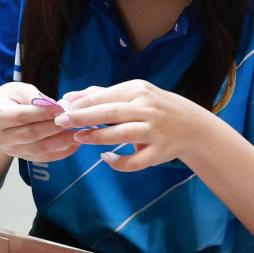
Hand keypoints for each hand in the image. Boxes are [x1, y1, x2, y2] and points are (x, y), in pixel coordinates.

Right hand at [0, 82, 80, 163]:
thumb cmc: (10, 98)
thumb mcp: (18, 89)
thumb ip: (34, 97)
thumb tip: (54, 107)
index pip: (22, 116)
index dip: (43, 113)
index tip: (61, 108)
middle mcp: (0, 138)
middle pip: (32, 134)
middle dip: (55, 128)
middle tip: (74, 121)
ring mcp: (11, 150)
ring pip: (39, 148)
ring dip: (62, 142)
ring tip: (79, 133)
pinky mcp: (22, 157)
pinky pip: (44, 157)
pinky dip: (61, 152)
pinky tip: (75, 144)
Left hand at [57, 80, 209, 171]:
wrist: (191, 126)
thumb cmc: (154, 108)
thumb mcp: (132, 94)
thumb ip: (101, 94)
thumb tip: (70, 97)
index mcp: (138, 91)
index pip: (105, 96)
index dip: (82, 103)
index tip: (62, 109)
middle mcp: (148, 109)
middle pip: (112, 112)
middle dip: (85, 117)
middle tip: (62, 122)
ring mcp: (155, 131)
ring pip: (123, 134)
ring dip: (99, 137)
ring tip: (79, 138)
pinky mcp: (159, 152)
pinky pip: (136, 161)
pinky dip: (119, 161)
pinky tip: (106, 158)